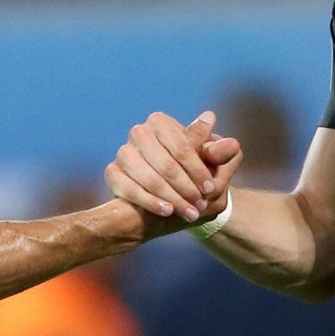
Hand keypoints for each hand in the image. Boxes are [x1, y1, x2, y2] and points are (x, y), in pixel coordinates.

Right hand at [104, 111, 241, 222]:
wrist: (164, 191)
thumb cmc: (191, 170)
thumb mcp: (209, 160)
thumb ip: (217, 149)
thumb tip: (222, 132)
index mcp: (161, 122)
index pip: (182, 147)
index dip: (198, 170)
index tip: (211, 188)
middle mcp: (139, 132)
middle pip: (166, 165)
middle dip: (186, 188)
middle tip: (201, 205)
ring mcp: (123, 152)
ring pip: (150, 179)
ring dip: (172, 198)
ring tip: (189, 213)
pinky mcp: (112, 172)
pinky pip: (130, 190)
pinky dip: (151, 202)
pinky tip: (168, 212)